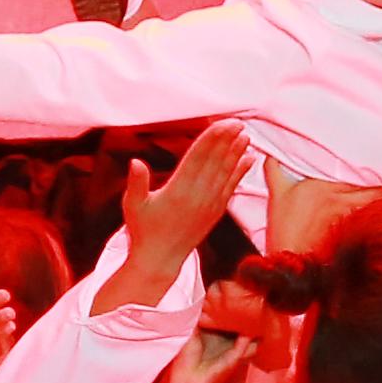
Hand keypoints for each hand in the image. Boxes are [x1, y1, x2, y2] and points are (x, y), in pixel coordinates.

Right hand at [109, 124, 253, 305]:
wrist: (160, 260)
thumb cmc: (143, 231)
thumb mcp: (133, 206)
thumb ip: (136, 183)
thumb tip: (136, 162)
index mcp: (178, 191)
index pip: (197, 158)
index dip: (211, 139)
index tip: (222, 124)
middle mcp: (197, 197)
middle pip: (215, 162)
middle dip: (227, 141)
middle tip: (238, 123)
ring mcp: (209, 205)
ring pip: (226, 173)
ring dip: (237, 153)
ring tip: (245, 136)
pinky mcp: (215, 213)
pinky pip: (230, 188)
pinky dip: (240, 172)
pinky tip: (248, 159)